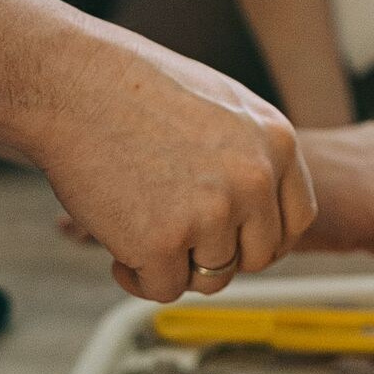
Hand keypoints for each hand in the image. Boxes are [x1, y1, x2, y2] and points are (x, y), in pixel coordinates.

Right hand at [24, 18, 316, 303]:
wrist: (76, 85)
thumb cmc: (138, 89)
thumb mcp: (224, 107)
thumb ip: (252, 156)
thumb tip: (261, 205)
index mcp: (278, 144)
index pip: (296, 220)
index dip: (264, 239)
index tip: (236, 243)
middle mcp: (255, 181)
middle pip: (257, 257)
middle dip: (220, 255)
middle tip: (180, 237)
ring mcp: (212, 214)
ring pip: (211, 278)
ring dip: (177, 263)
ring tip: (142, 224)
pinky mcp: (164, 243)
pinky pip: (163, 288)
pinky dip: (137, 275)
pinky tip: (117, 242)